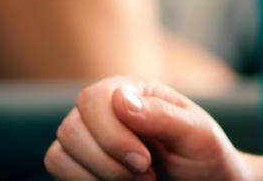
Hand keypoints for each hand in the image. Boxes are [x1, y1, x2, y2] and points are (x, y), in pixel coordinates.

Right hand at [45, 76, 251, 180]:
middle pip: (71, 129)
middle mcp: (102, 110)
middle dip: (108, 161)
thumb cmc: (205, 156)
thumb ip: (162, 115)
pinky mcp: (80, 165)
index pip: (94, 100)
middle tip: (146, 175)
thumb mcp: (197, 134)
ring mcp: (87, 138)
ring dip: (97, 175)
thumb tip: (119, 100)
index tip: (145, 162)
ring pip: (60, 153)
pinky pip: (57, 170)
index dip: (113, 136)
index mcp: (130, 90)